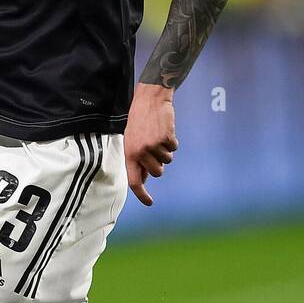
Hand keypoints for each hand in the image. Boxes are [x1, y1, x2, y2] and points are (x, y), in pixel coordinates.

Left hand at [124, 83, 177, 205]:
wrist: (150, 99)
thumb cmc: (139, 120)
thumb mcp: (132, 140)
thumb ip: (137, 158)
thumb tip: (144, 178)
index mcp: (129, 153)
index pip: (135, 180)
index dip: (142, 194)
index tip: (149, 203)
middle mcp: (141, 152)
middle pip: (157, 172)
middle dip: (159, 165)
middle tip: (155, 148)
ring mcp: (154, 146)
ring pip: (167, 161)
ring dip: (166, 151)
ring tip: (157, 135)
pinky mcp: (166, 139)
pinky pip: (174, 148)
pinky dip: (172, 141)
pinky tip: (165, 129)